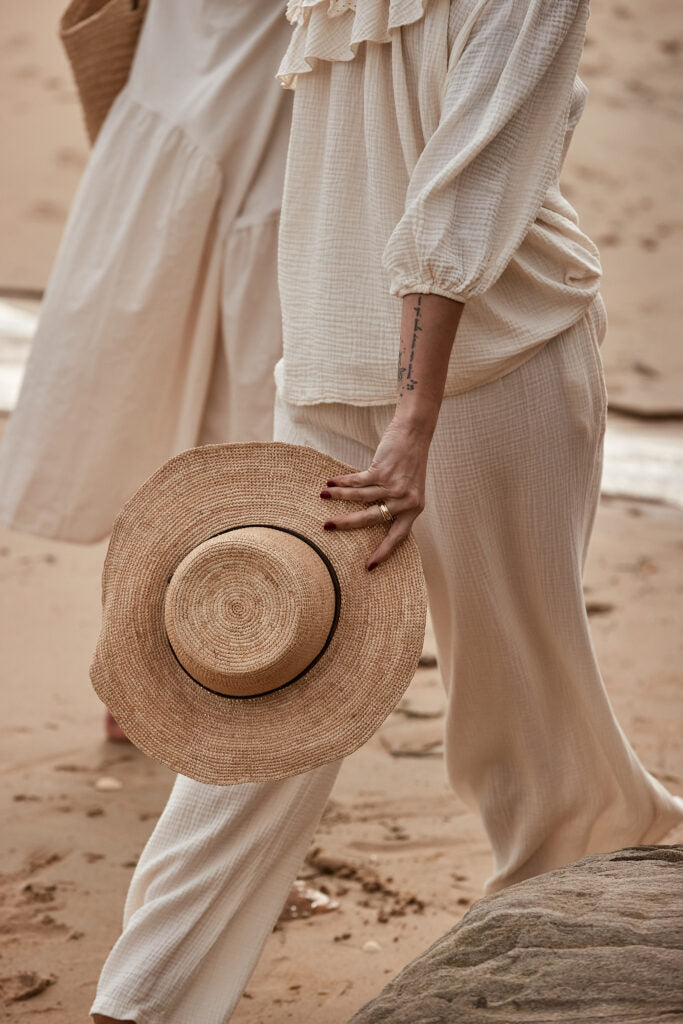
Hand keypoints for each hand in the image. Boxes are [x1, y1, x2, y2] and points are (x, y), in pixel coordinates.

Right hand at [320, 417, 430, 569]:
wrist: (415, 434)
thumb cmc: (410, 462)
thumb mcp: (410, 487)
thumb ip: (395, 503)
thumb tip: (370, 517)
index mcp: (415, 509)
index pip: (398, 536)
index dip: (384, 552)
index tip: (369, 566)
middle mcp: (406, 501)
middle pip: (371, 519)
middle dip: (347, 524)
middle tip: (327, 528)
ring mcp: (394, 486)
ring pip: (360, 498)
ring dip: (339, 497)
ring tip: (323, 496)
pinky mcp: (383, 472)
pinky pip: (357, 482)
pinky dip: (342, 482)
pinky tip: (331, 483)